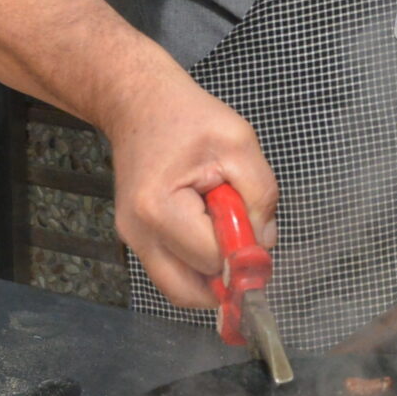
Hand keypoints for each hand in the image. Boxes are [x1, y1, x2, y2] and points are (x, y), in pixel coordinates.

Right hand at [104, 67, 278, 311]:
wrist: (138, 102)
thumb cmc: (186, 116)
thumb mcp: (240, 143)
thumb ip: (260, 197)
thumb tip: (263, 243)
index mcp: (159, 209)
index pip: (213, 260)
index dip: (242, 249)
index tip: (252, 222)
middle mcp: (138, 233)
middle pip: (189, 292)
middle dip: (225, 276)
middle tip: (242, 240)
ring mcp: (133, 240)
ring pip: (179, 288)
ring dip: (211, 273)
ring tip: (223, 229)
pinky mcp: (137, 239)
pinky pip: (172, 271)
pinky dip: (196, 263)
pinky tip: (208, 228)